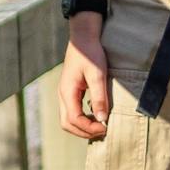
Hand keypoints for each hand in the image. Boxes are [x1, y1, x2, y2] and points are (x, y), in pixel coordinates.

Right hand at [59, 23, 110, 140]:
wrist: (83, 37)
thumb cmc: (90, 53)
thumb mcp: (97, 74)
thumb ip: (99, 97)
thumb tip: (102, 119)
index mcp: (67, 92)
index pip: (73, 120)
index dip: (89, 128)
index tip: (106, 128)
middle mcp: (63, 95)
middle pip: (67, 124)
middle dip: (84, 132)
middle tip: (103, 131)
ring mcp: (65, 93)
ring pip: (68, 119)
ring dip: (83, 127)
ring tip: (100, 126)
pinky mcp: (70, 91)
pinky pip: (72, 111)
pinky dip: (82, 119)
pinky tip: (96, 116)